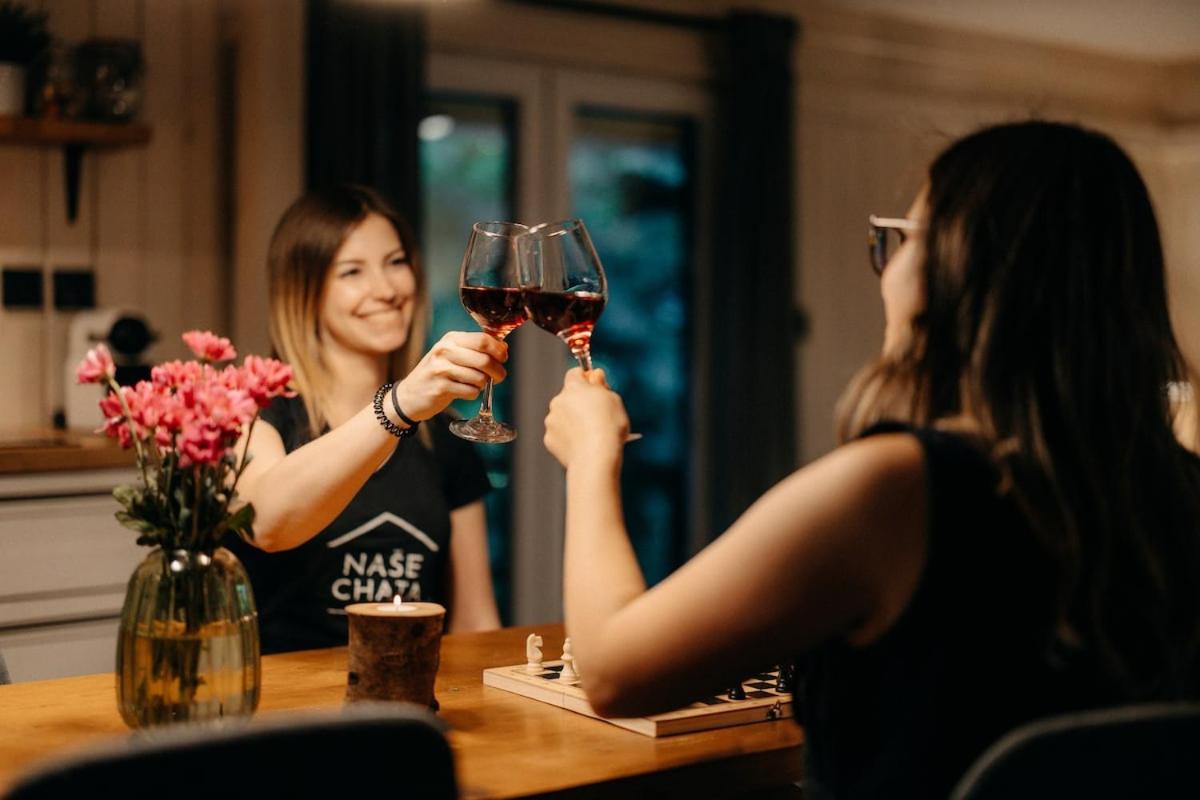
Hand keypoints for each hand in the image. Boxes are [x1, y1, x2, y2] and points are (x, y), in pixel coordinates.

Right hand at [392, 332, 507, 420]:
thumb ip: (476, 349)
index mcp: (451, 339)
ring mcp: (441, 369)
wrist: (409, 395)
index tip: (503, 358)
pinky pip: (471, 392)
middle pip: (485, 359)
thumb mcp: (453, 354)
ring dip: (483, 384)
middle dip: (498, 371)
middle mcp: (445, 351)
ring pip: (480, 378)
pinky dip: (472, 394)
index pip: (483, 340)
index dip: (499, 350)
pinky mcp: (441, 388)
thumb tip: (503, 348)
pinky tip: (463, 391)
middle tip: (498, 377)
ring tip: (474, 384)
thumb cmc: (437, 373)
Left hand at [544, 368, 628, 467]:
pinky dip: (568, 437)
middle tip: (597, 414)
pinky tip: (582, 443)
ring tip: (590, 432)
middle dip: (579, 402)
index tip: (594, 385)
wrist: (595, 457)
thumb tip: (596, 376)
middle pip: (568, 396)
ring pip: (562, 416)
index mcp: (574, 388)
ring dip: (572, 420)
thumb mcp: (614, 399)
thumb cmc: (608, 428)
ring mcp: (551, 421)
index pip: (574, 373)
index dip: (585, 378)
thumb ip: (601, 385)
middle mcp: (558, 401)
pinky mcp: (549, 439)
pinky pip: (559, 434)